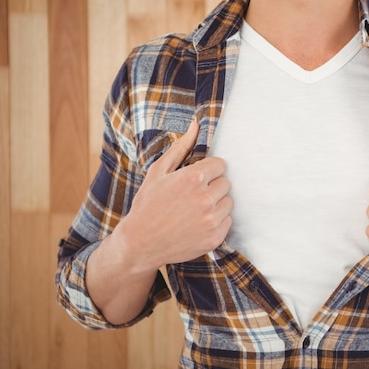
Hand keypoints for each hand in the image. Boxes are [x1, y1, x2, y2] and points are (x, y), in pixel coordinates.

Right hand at [116, 120, 232, 270]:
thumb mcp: (158, 172)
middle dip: (212, 187)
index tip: (196, 180)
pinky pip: (228, 221)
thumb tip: (196, 125)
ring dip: (216, 204)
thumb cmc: (148, 204)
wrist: (140, 243)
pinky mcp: (215, 237)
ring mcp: (211, 219)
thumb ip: (181, 148)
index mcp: (193, 178)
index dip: (208, 171)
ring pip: (228, 202)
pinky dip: (217, 222)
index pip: (221, 165)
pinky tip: (198, 224)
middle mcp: (205, 198)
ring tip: (194, 210)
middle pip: (226, 183)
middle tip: (192, 196)